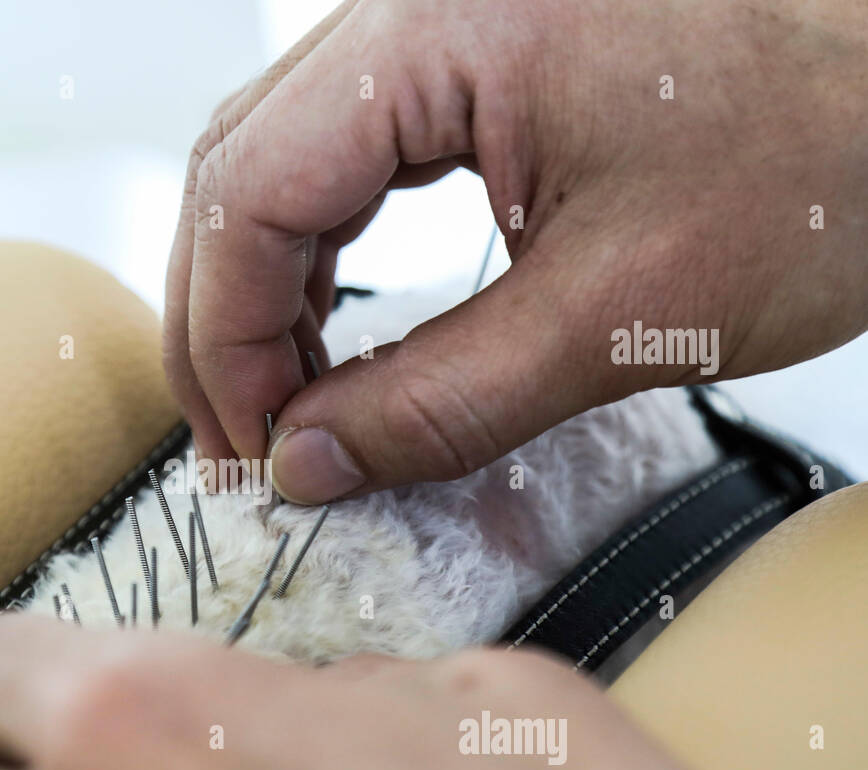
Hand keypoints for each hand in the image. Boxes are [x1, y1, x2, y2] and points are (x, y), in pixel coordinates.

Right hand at [164, 0, 867, 502]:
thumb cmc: (824, 155)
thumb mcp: (618, 314)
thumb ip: (440, 402)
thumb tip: (309, 462)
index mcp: (442, 28)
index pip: (247, 193)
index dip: (228, 341)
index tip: (253, 450)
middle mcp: (414, 3)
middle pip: (234, 170)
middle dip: (224, 321)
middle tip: (244, 440)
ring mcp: (433, 20)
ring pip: (270, 160)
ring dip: (258, 289)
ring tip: (286, 400)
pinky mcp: (462, 51)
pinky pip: (337, 152)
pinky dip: (313, 251)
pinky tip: (328, 325)